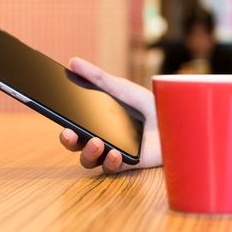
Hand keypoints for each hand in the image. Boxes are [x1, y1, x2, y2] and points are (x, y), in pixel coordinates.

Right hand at [59, 57, 161, 173]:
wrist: (175, 118)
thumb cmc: (148, 104)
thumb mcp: (121, 87)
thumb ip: (97, 77)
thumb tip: (73, 62)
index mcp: (97, 121)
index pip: (73, 125)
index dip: (62, 123)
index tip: (56, 115)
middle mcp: (102, 138)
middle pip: (75, 145)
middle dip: (68, 140)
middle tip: (70, 133)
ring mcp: (113, 152)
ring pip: (88, 160)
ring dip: (88, 152)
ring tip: (97, 142)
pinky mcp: (127, 164)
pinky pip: (111, 169)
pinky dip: (110, 162)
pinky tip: (115, 153)